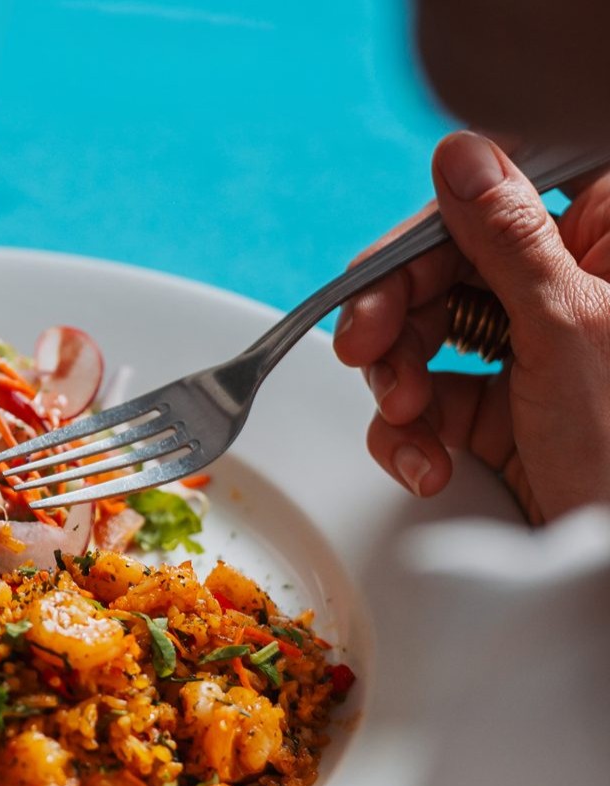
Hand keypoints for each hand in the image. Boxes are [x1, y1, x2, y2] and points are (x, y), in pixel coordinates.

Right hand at [334, 131, 609, 523]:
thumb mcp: (567, 329)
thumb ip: (508, 239)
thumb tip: (459, 154)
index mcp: (601, 243)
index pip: (490, 204)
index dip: (426, 239)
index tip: (383, 279)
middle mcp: (560, 291)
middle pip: (441, 272)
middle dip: (396, 322)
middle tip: (364, 349)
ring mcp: (523, 354)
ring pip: (420, 339)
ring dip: (397, 387)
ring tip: (410, 423)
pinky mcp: (493, 413)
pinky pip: (423, 405)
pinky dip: (410, 438)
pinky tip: (429, 465)